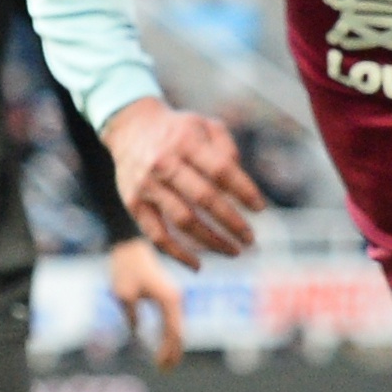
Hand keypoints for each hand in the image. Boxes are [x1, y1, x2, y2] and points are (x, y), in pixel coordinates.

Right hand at [102, 102, 262, 264]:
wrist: (130, 127)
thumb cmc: (178, 131)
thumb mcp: (204, 125)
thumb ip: (227, 149)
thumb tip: (243, 185)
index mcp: (186, 142)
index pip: (221, 169)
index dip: (244, 191)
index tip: (260, 209)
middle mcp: (165, 163)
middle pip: (204, 198)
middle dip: (232, 222)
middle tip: (250, 239)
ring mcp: (148, 185)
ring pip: (183, 220)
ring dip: (211, 241)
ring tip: (233, 251)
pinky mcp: (134, 203)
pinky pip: (156, 235)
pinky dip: (177, 254)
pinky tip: (197, 265)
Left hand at [106, 236, 185, 367]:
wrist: (130, 243)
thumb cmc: (126, 267)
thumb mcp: (123, 294)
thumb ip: (132, 316)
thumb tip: (137, 332)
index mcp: (169, 300)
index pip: (173, 333)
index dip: (168, 352)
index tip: (159, 366)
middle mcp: (176, 299)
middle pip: (179, 333)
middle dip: (173, 353)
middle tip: (165, 371)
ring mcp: (174, 297)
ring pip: (178, 328)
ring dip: (172, 345)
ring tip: (165, 363)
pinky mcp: (169, 295)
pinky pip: (173, 320)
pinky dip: (170, 334)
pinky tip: (164, 344)